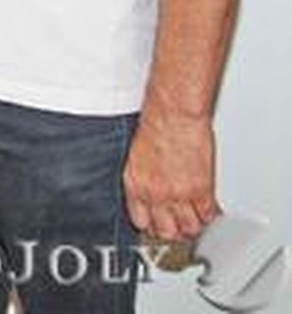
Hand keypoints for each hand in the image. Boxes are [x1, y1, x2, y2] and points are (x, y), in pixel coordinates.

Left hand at [124, 108, 218, 241]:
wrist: (173, 114)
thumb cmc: (155, 124)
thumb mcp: (136, 155)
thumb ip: (143, 177)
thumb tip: (151, 190)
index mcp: (136, 184)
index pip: (140, 220)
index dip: (151, 226)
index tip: (158, 225)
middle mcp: (156, 193)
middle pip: (166, 232)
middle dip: (173, 232)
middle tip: (179, 227)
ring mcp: (180, 194)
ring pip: (190, 229)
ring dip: (193, 226)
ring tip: (195, 219)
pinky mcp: (202, 189)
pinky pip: (209, 215)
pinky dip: (211, 216)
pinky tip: (209, 210)